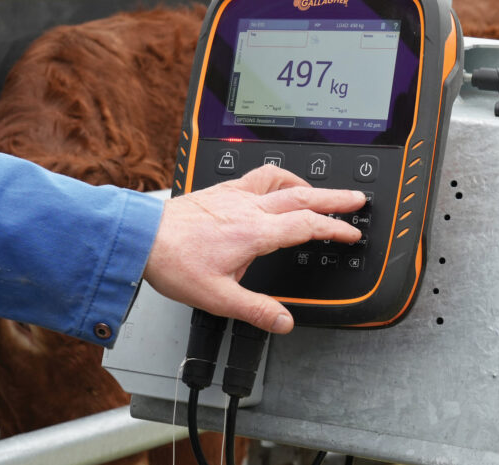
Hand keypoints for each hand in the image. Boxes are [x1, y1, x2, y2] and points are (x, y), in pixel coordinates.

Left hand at [143, 165, 364, 333]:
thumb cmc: (174, 263)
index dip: (335, 229)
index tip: (351, 233)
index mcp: (255, 233)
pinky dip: (276, 178)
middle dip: (335, 198)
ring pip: (280, 180)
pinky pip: (257, 176)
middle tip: (357, 198)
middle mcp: (249, 208)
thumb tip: (284, 322)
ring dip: (305, 184)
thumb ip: (255, 311)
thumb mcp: (218, 298)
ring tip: (318, 190)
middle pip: (303, 196)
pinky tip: (274, 184)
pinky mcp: (220, 191)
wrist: (141, 237)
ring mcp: (234, 195)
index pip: (307, 226)